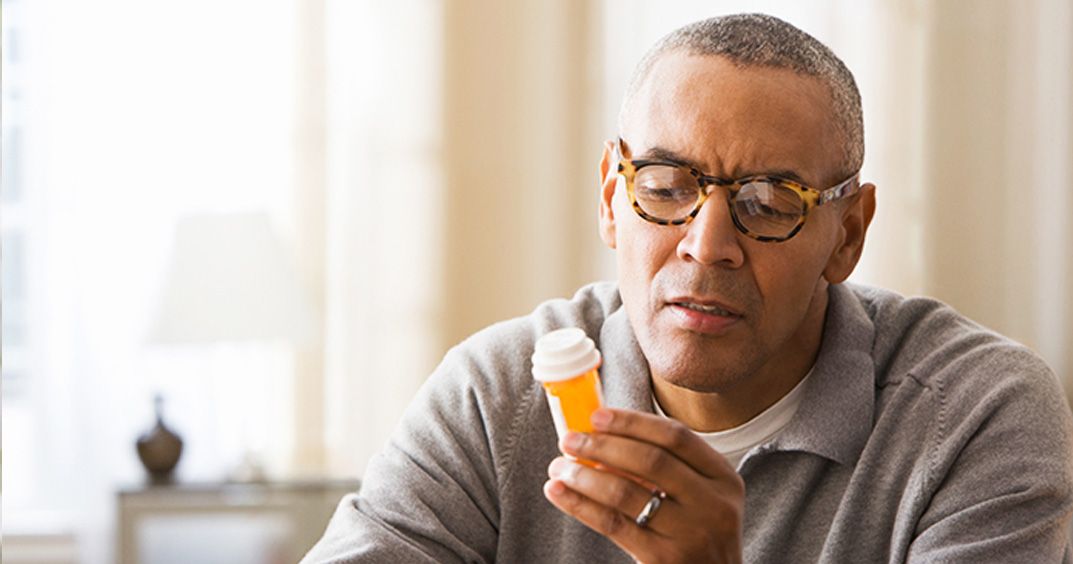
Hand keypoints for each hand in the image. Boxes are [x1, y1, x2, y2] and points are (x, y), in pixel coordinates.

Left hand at [543, 408, 743, 563]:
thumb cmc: (697, 534)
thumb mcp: (702, 497)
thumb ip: (669, 467)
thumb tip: (602, 435)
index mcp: (723, 479)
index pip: (675, 436)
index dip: (633, 422)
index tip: (597, 416)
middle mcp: (712, 504)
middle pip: (650, 460)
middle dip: (603, 445)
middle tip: (569, 440)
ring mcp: (689, 534)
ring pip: (625, 493)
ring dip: (584, 475)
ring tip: (558, 467)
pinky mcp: (662, 559)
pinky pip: (612, 524)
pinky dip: (579, 504)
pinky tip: (558, 492)